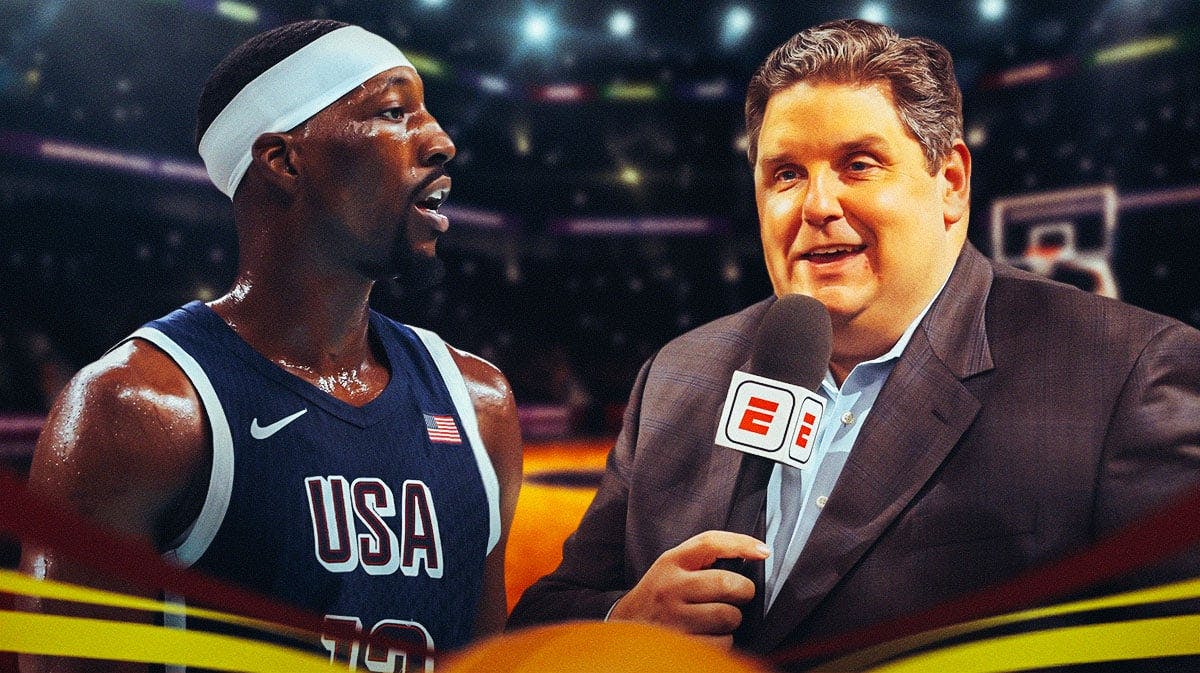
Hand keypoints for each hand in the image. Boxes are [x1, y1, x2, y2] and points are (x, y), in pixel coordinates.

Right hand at [608, 530, 768, 647]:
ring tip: (716, 618)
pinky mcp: (680, 645)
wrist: (625, 626)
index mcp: (672, 563)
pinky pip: (721, 643)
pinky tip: (708, 635)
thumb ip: (704, 557)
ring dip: (731, 620)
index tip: (763, 551)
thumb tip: (755, 552)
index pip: (710, 543)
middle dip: (743, 592)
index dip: (741, 544)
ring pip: (728, 617)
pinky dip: (722, 641)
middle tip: (738, 595)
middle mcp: (671, 588)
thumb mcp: (672, 566)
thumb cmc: (659, 594)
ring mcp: (674, 619)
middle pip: (726, 584)